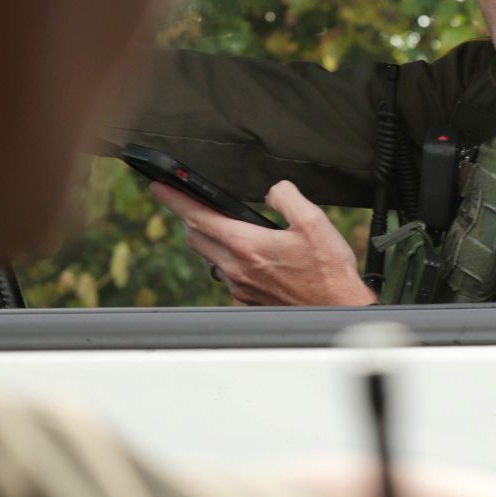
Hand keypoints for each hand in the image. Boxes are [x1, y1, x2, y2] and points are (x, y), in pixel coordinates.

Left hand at [149, 179, 375, 305]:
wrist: (337, 309)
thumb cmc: (328, 271)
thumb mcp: (313, 220)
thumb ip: (286, 196)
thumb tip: (271, 191)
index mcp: (247, 245)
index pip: (198, 216)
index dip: (175, 199)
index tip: (158, 187)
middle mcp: (237, 267)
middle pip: (195, 237)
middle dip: (187, 216)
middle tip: (187, 201)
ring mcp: (240, 285)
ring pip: (208, 256)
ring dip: (205, 237)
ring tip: (213, 222)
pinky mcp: (248, 297)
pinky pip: (224, 272)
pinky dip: (222, 256)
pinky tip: (240, 250)